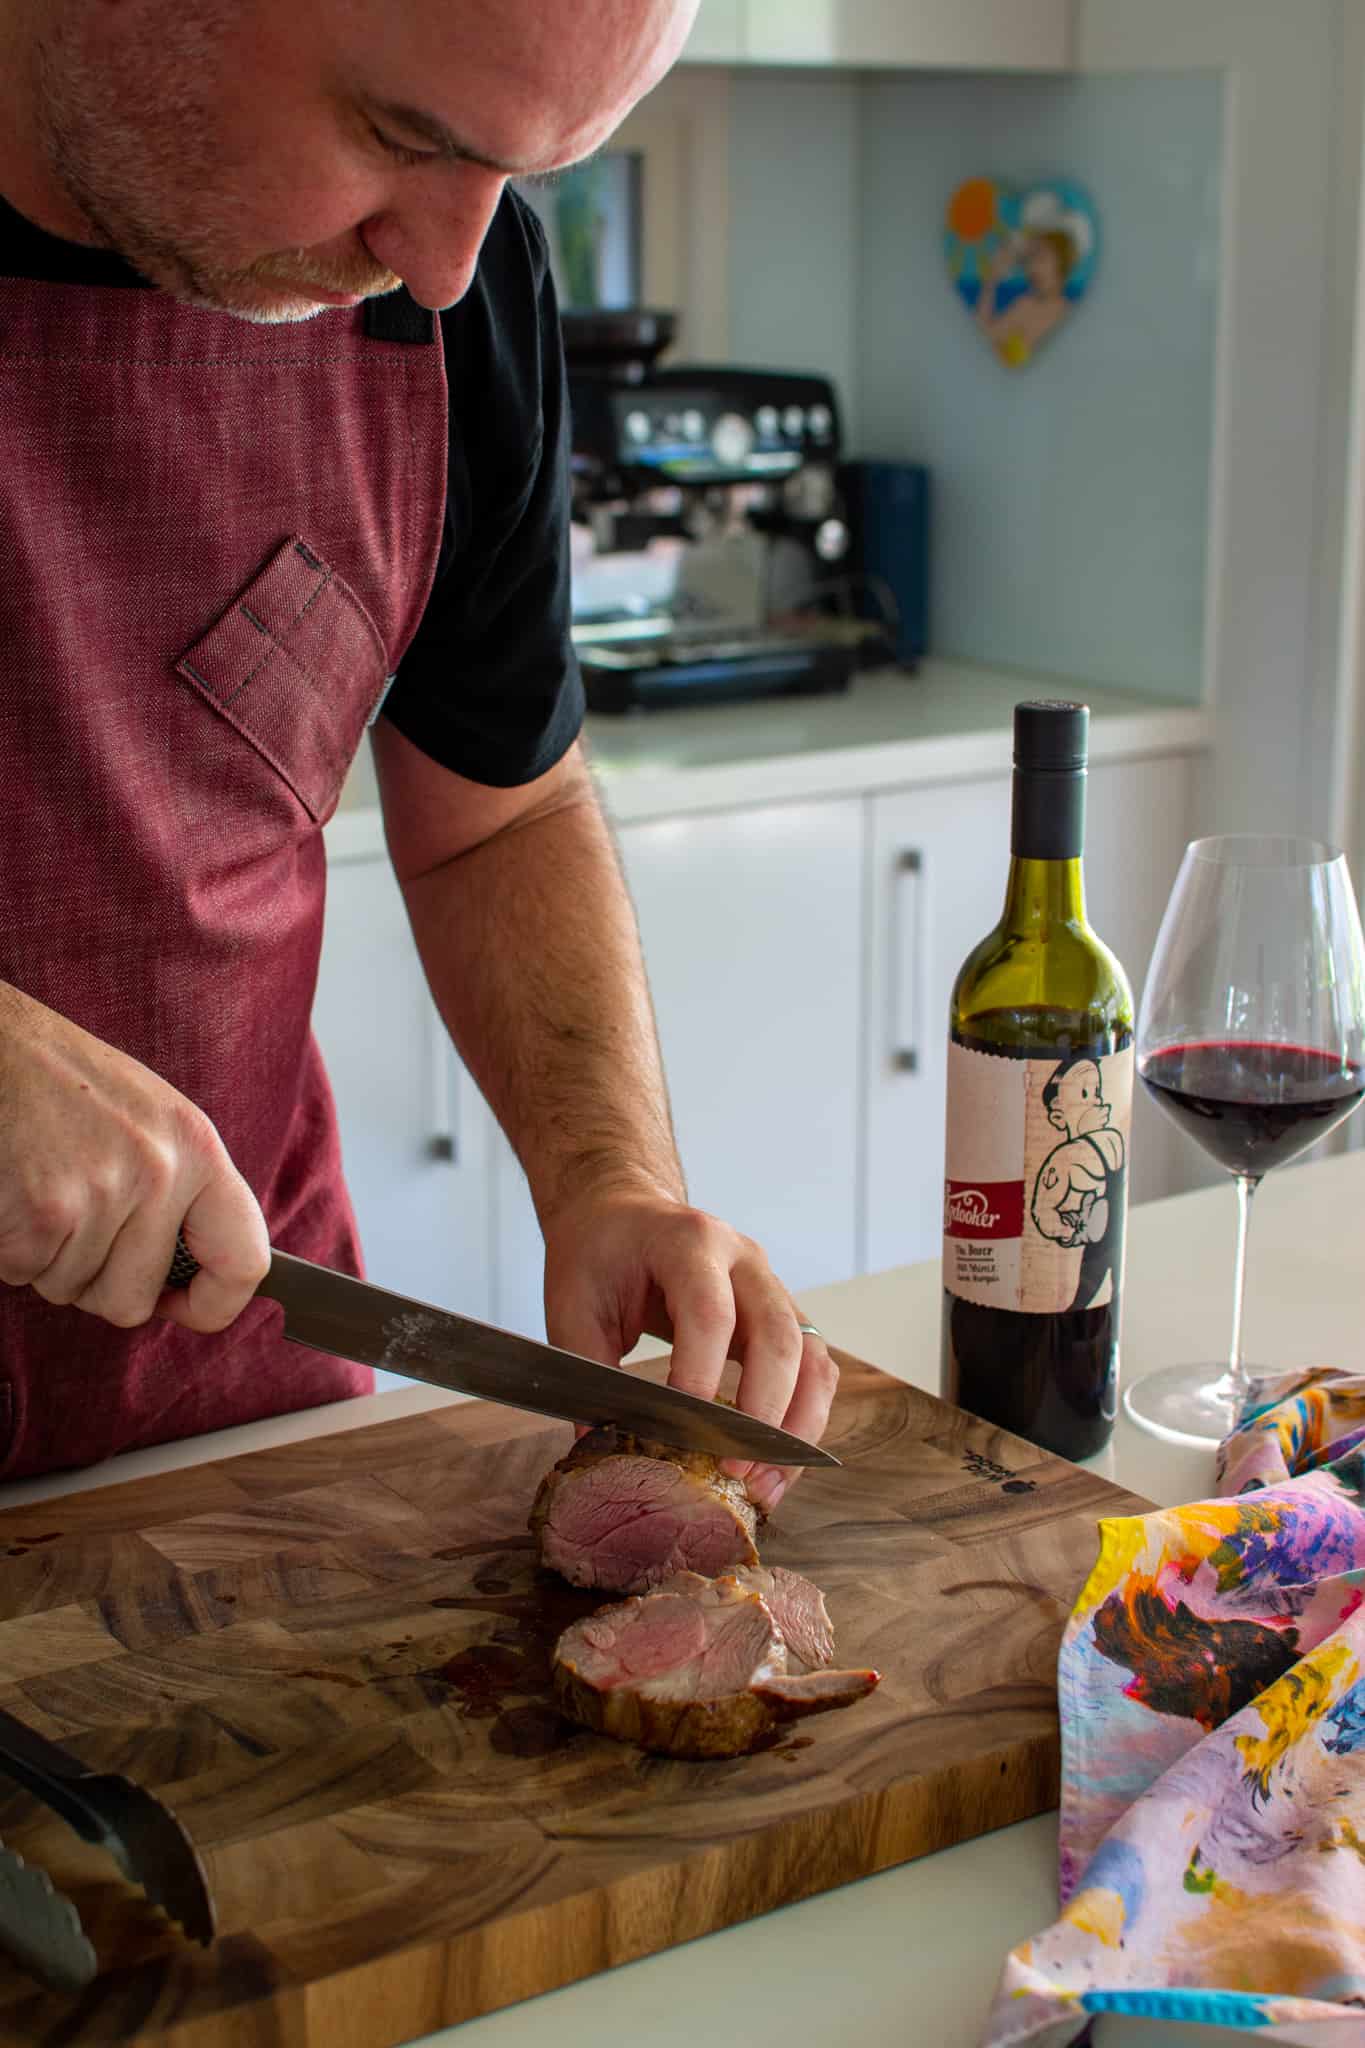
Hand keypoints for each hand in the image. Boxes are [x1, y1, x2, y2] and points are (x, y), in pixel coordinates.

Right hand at [0, 982, 269, 1332]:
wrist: (0, 1045)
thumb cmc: (72, 1087)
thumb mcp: (155, 1122)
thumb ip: (184, 1193)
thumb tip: (195, 1279)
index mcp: (198, 1149)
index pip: (244, 1261)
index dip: (216, 1305)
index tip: (185, 1306)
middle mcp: (159, 1172)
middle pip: (134, 1301)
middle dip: (98, 1284)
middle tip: (79, 1227)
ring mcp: (101, 1193)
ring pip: (72, 1290)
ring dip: (50, 1259)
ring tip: (46, 1192)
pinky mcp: (42, 1210)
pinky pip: (25, 1274)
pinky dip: (13, 1249)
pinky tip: (17, 1197)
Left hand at [541, 1183, 837, 1515]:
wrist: (623, 1214)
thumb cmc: (598, 1254)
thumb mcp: (572, 1303)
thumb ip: (587, 1369)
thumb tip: (601, 1444)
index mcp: (689, 1241)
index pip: (711, 1312)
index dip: (702, 1375)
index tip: (682, 1434)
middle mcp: (744, 1259)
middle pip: (778, 1335)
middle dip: (763, 1412)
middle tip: (733, 1470)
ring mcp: (771, 1285)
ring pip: (811, 1355)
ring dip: (798, 1424)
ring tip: (765, 1483)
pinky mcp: (783, 1315)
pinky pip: (814, 1367)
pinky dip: (805, 1418)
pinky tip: (777, 1463)